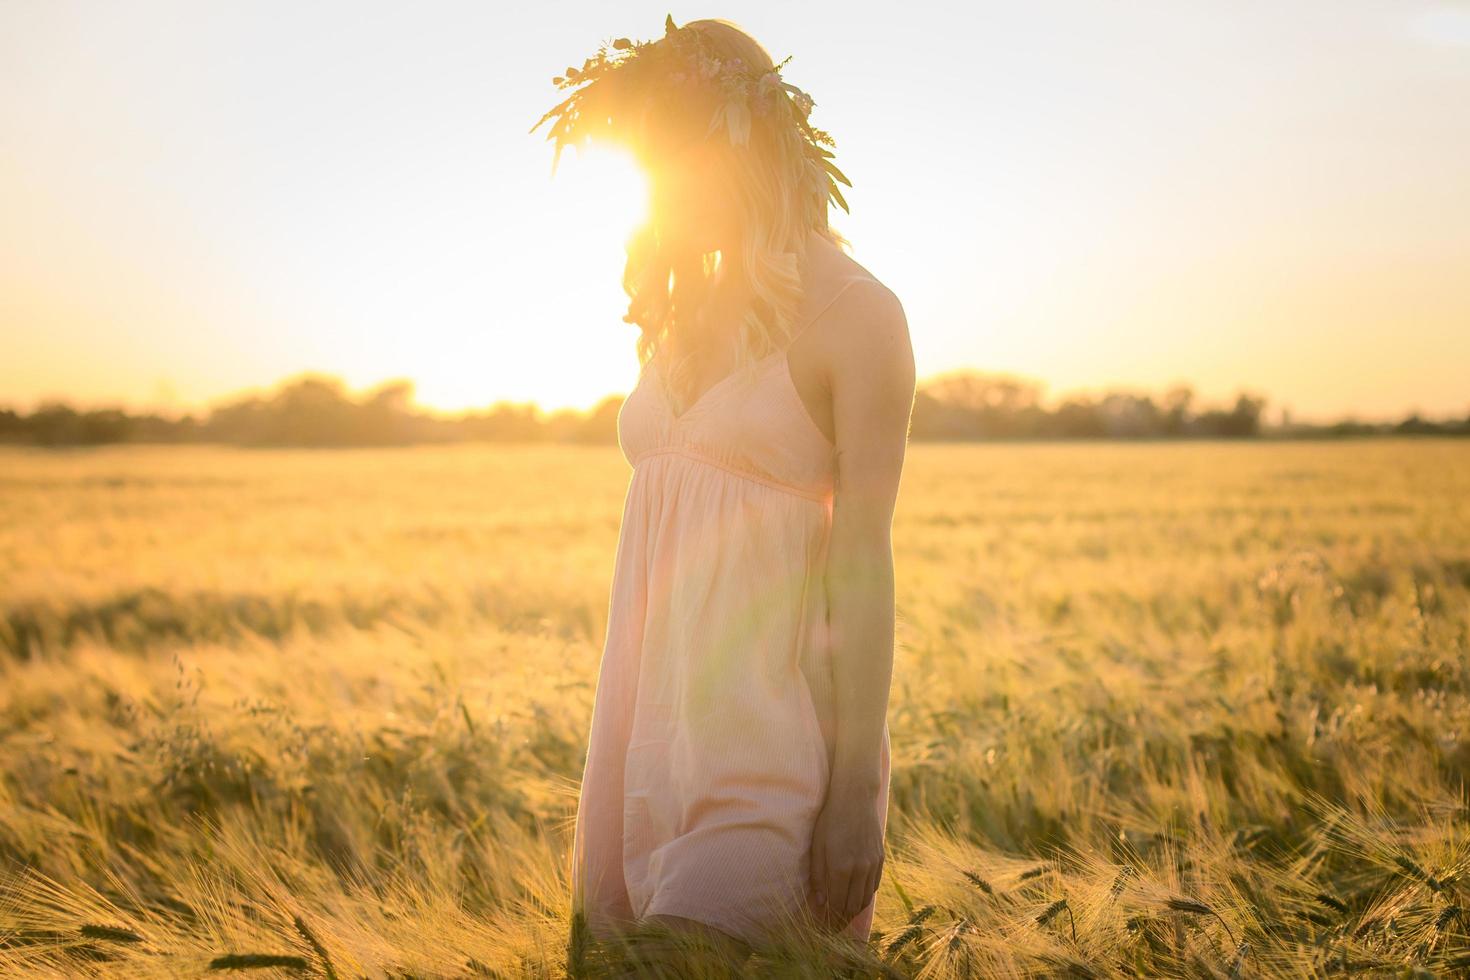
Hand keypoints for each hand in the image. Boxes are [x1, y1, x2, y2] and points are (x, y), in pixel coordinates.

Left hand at [808, 778, 884, 928]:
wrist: (855, 797)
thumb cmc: (830, 820)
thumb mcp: (817, 846)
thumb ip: (818, 876)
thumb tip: (819, 903)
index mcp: (840, 868)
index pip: (836, 907)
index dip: (828, 922)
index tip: (821, 930)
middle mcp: (859, 870)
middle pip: (851, 908)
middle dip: (840, 923)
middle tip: (830, 930)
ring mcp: (872, 865)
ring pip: (864, 900)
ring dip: (852, 913)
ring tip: (841, 919)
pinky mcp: (880, 859)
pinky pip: (873, 887)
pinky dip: (864, 898)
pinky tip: (854, 900)